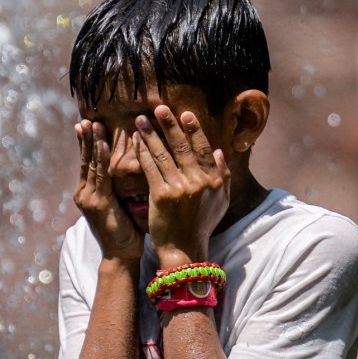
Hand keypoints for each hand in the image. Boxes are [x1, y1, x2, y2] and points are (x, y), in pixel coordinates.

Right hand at [74, 119, 143, 260]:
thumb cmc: (127, 230)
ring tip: (93, 124)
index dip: (86, 144)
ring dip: (93, 143)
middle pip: (85, 160)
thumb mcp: (120, 203)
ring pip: (91, 165)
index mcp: (89, 193)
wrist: (122, 254)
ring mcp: (89, 198)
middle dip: (86, 138)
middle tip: (86, 118)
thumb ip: (119, 186)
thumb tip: (131, 165)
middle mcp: (84, 194)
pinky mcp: (98, 203)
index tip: (86, 124)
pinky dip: (101, 158)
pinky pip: (101, 176)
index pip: (87, 163)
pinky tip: (103, 145)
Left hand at [133, 106, 229, 264]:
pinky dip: (143, 152)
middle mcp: (199, 182)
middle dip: (169, 124)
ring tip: (141, 120)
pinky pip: (150, 168)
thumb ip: (222, 175)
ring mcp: (180, 188)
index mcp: (214, 180)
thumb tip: (219, 151)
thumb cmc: (201, 226)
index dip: (193, 130)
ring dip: (151, 134)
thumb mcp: (220, 201)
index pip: (203, 148)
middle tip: (159, 108)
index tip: (184, 114)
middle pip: (182, 146)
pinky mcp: (161, 195)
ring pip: (163, 154)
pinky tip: (136, 141)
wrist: (184, 250)